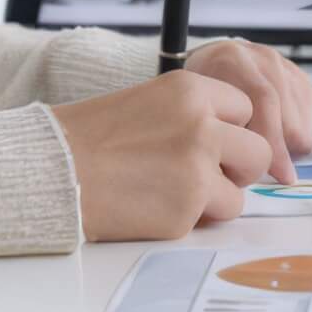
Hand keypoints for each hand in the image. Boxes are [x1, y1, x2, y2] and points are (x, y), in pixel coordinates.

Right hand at [48, 73, 274, 240]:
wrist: (53, 170)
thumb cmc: (94, 138)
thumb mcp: (151, 101)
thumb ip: (196, 115)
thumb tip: (237, 141)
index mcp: (191, 90)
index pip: (246, 109)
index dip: (230, 129)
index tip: (211, 140)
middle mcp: (202, 125)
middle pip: (258, 152)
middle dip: (238, 168)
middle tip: (209, 174)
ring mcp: (197, 169)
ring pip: (240, 194)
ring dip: (215, 199)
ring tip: (173, 191)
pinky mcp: (186, 210)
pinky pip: (209, 221)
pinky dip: (188, 219)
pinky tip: (154, 206)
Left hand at [185, 38, 311, 184]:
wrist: (213, 63)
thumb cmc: (203, 94)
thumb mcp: (198, 109)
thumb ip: (217, 131)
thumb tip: (240, 170)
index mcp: (232, 61)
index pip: (264, 100)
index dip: (274, 142)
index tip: (280, 174)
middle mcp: (261, 58)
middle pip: (287, 111)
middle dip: (285, 149)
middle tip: (278, 172)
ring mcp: (282, 64)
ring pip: (301, 115)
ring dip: (293, 142)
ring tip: (273, 154)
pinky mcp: (298, 76)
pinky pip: (309, 113)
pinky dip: (299, 132)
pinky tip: (280, 139)